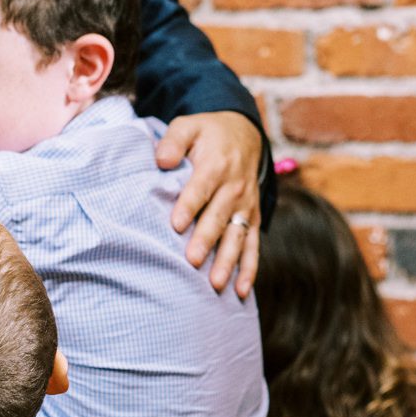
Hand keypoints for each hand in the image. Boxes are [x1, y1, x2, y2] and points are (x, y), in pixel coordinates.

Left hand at [155, 111, 263, 297]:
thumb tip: (161, 160)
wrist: (245, 134)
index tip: (176, 224)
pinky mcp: (253, 217)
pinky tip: (240, 291)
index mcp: (216, 164)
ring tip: (216, 283)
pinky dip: (249, 268)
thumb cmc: (208, 133)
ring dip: (228, 260)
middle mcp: (235, 187)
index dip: (189, 205)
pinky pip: (253, 244)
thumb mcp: (188, 126)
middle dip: (207, 239)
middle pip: (220, 216)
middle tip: (193, 260)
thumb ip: (173, 141)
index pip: (201, 187)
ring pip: (237, 235)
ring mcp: (246, 205)